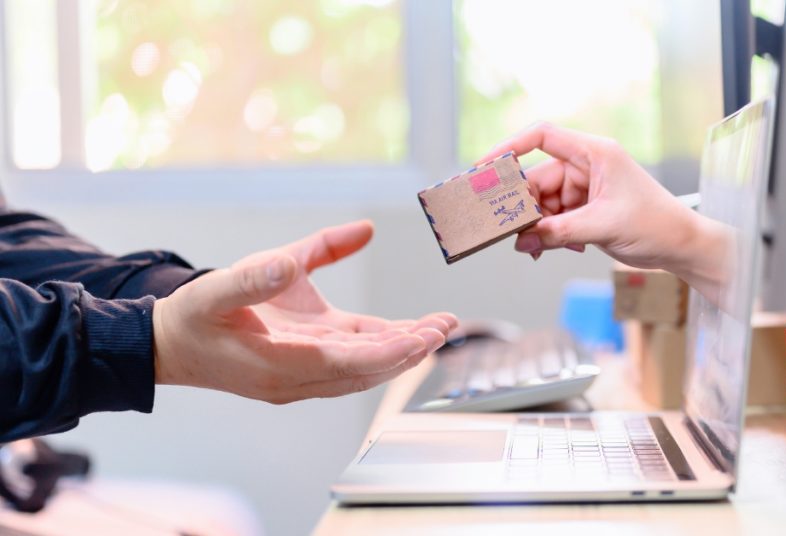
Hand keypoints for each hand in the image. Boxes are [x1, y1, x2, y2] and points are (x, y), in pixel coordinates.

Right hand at [152, 221, 456, 403]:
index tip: (421, 337)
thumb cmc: (195, 317)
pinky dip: (382, 347)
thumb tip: (292, 260)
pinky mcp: (306, 364)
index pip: (344, 363)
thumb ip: (259, 274)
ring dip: (401, 349)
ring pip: (363, 366)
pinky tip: (410, 332)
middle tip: (445, 327)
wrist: (171, 346)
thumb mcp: (217, 288)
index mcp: (276, 365)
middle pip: (364, 369)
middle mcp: (296, 378)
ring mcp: (303, 374)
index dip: (386, 352)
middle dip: (407, 349)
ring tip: (439, 327)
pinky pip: (352, 359)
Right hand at [481, 123, 728, 294]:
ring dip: (536, 226)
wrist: (681, 246)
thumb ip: (558, 232)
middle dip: (523, 207)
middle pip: (537, 178)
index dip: (509, 148)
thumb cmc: (656, 224)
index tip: (485, 168)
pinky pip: (554, 218)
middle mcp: (587, 165)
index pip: (542, 137)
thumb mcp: (602, 226)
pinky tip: (556, 248)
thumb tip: (523, 239)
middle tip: (507, 230)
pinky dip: (550, 234)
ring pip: (543, 203)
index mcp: (594, 153)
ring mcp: (585, 188)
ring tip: (535, 248)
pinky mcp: (586, 209)